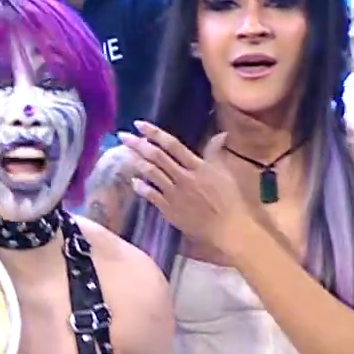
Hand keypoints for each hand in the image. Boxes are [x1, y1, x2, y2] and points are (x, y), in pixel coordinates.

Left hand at [120, 123, 254, 249]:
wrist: (228, 228)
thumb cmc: (230, 200)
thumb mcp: (225, 172)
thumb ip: (216, 152)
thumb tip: (221, 134)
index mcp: (198, 166)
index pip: (173, 145)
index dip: (154, 133)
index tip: (139, 124)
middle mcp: (183, 177)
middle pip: (157, 157)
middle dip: (138, 144)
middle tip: (123, 135)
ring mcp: (174, 193)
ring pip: (152, 174)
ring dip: (137, 162)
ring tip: (125, 153)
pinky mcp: (169, 209)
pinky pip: (151, 195)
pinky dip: (141, 187)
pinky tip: (133, 181)